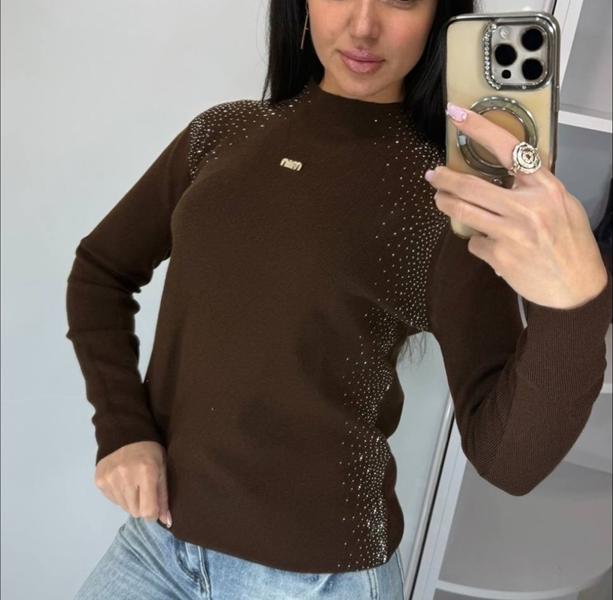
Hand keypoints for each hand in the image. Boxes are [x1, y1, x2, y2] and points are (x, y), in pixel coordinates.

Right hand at [94, 440, 171, 526]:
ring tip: (134, 484)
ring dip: (131, 501)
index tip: (155, 509)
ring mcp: (110, 479)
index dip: (153, 514)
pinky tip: (123, 481)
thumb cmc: (150, 451)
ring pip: (124, 507)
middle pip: (135, 511)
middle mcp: (126, 477)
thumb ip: (164, 496)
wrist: (125, 433)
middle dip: (142, 506)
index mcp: (146, 473)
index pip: (147, 511)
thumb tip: (167, 523)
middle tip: (145, 491)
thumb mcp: (162, 469)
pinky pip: (113, 500)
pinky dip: (120, 496)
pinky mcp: (99, 481)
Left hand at [425, 102, 607, 309]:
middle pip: (471, 186)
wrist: (577, 286)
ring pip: (463, 212)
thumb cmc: (571, 244)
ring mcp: (512, 233)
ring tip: (441, 200)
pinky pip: (475, 243)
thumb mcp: (563, 205)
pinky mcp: (500, 256)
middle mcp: (528, 207)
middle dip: (445, 179)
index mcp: (545, 188)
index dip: (479, 129)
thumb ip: (535, 188)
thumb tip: (508, 172)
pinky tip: (491, 247)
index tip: (457, 115)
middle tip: (433, 175)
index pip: (508, 148)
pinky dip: (478, 243)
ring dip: (446, 204)